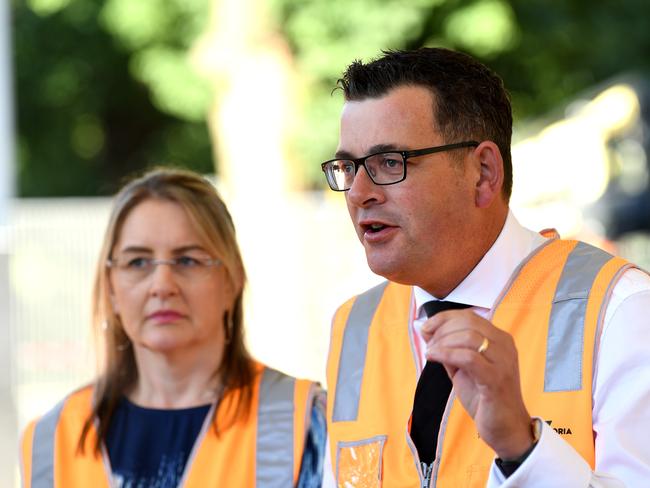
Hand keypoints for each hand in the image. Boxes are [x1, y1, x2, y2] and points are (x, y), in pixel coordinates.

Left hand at [421, 309, 533, 458]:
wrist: (505, 428)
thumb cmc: (484, 397)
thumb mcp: (463, 368)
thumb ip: (451, 349)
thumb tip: (429, 332)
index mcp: (499, 339)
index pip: (469, 316)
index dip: (444, 318)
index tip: (426, 327)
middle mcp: (504, 346)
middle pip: (468, 322)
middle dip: (442, 329)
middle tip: (428, 343)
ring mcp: (503, 361)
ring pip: (468, 336)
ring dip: (442, 342)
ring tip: (431, 353)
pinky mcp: (496, 379)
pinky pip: (468, 357)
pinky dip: (446, 354)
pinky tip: (433, 357)